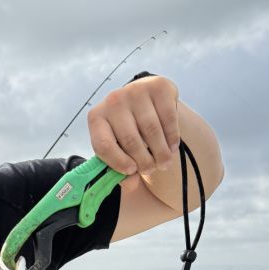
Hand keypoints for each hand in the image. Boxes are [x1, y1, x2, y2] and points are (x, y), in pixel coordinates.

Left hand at [87, 76, 180, 191]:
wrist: (143, 99)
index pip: (103, 145)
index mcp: (96, 118)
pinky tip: (172, 147)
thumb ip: (120, 167)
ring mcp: (135, 91)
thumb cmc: (126, 129)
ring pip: (151, 130)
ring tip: (164, 163)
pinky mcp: (158, 86)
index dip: (118, 163)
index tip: (132, 172)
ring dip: (160, 152)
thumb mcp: (117, 146)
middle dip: (143, 161)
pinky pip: (168, 118)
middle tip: (151, 170)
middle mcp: (113, 101)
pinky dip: (172, 136)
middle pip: (130, 140)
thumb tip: (132, 183)